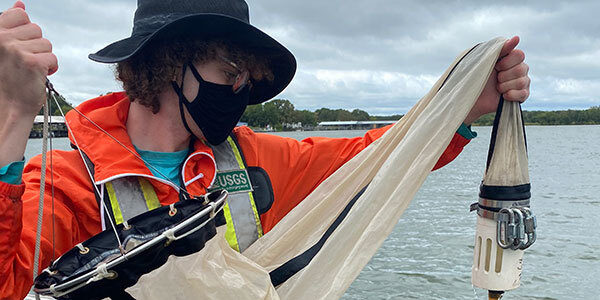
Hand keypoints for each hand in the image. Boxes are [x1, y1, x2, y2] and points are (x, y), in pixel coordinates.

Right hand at [0, 1, 57, 116]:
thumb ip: (11, 25)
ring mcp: (17, 50)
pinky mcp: (32, 62)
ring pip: (47, 43)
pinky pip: (53, 57)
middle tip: (23, 61)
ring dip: (43, 57)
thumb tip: (20, 4)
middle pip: (36, 29)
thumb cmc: (6, 77)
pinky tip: (37, 75)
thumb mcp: (4, 47)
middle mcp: (3, 39)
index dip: (26, 31)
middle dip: (36, 45)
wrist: (8, 106)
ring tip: (29, 69)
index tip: (21, 45)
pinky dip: (50, 68)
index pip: (21, 14)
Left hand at [464, 36, 529, 124]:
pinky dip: (511, 95)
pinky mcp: (521, 96)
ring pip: (522, 82)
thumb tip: (517, 38)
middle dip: (504, 76)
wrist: (471, 96)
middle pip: (521, 69)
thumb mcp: (485, 60)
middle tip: (495, 79)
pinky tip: (503, 95)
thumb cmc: (476, 76)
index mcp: (511, 58)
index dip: (506, 62)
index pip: (520, 55)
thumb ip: (501, 48)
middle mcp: (520, 68)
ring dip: (505, 86)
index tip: (495, 66)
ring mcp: (522, 82)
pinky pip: (523, 94)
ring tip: (497, 88)